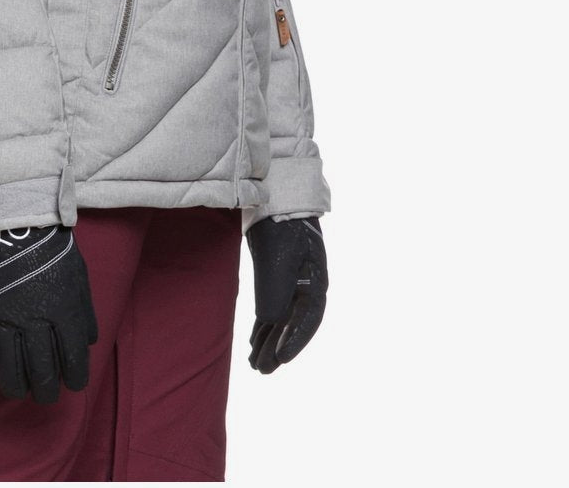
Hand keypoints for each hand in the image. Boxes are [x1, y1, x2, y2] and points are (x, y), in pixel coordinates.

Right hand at [0, 223, 98, 404]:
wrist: (12, 221)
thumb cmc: (50, 248)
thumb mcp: (78, 275)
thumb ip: (83, 312)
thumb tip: (86, 342)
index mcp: (64, 311)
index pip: (73, 361)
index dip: (75, 378)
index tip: (73, 384)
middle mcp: (35, 321)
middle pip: (42, 372)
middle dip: (46, 390)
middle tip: (45, 395)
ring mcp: (5, 319)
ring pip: (10, 370)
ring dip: (17, 386)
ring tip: (20, 390)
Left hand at [245, 215, 327, 371]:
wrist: (276, 199)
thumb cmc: (282, 227)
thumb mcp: (280, 259)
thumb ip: (276, 292)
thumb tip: (271, 322)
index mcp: (315, 281)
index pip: (309, 319)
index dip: (295, 340)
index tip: (281, 359)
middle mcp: (307, 286)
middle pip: (293, 324)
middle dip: (277, 347)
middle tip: (262, 369)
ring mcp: (293, 282)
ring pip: (281, 319)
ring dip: (268, 340)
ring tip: (254, 363)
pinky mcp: (278, 277)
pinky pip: (272, 308)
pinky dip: (263, 325)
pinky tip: (253, 341)